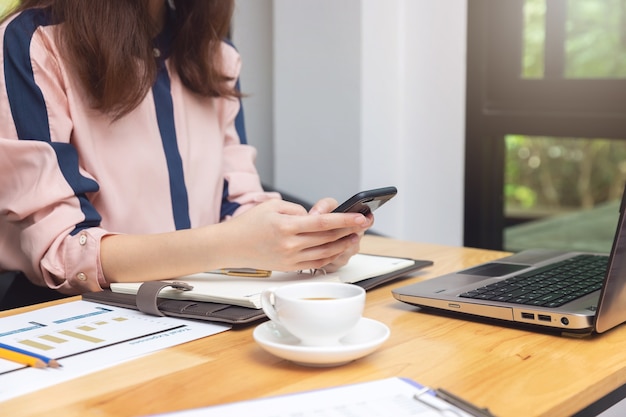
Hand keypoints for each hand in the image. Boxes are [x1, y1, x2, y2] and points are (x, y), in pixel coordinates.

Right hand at [218, 198, 371, 271]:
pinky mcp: (289, 267)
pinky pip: (316, 262)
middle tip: (364, 224)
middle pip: (327, 238)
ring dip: (343, 245)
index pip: (322, 223)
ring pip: (325, 252)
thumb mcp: (272, 205)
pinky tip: (339, 248)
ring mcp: (290, 258)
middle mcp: (289, 244)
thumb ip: (297, 209)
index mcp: (286, 226)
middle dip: (349, 230)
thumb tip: (316, 217)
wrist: (231, 245)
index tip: (360, 217)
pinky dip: (330, 255)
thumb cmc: (250, 223)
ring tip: (355, 236)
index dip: (344, 220)